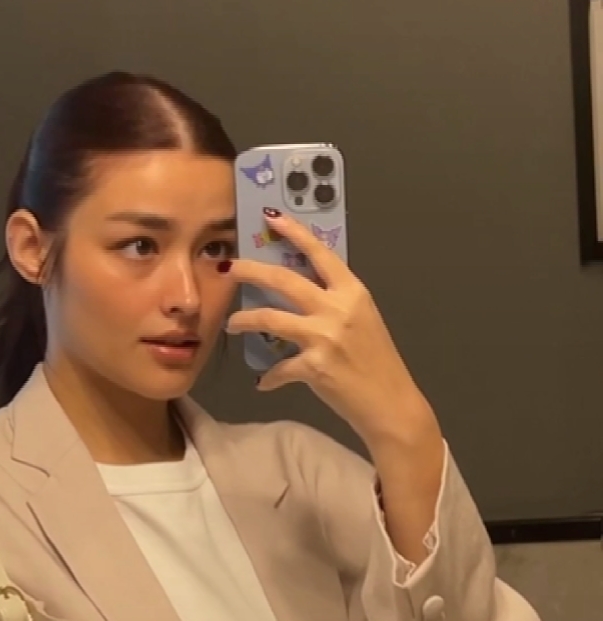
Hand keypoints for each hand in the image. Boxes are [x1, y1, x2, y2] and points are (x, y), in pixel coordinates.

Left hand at [224, 209, 432, 451]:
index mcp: (352, 292)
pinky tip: (263, 382)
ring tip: (232, 325)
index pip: (320, 253)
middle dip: (250, 270)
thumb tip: (300, 289)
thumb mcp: (362, 319)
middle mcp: (337, 308)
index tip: (271, 217)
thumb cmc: (377, 361)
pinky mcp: (314, 366)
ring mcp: (324, 336)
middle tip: (230, 269)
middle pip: (284, 279)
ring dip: (244, 320)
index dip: (294, 232)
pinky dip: (268, 377)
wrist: (390, 402)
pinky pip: (278, 368)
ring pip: (269, 318)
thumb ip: (334, 301)